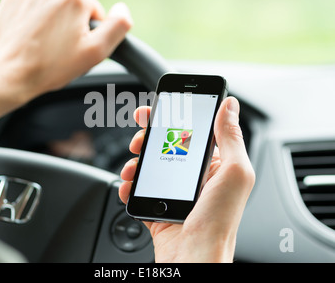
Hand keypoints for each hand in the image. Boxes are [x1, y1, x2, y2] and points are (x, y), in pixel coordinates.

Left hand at [0, 0, 131, 120]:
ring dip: (51, 23)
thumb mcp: (97, 51)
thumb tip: (122, 9)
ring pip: (50, 8)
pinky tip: (29, 39)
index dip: (89, 33)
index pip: (94, 12)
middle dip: (70, 26)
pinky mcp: (11, 1)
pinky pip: (30, 8)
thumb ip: (118, 26)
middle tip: (60, 49)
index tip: (77, 48)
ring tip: (43, 46)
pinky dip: (32, 21)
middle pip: (72, 8)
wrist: (11, 75)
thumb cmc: (53, 66)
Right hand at [119, 97, 254, 261]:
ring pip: (148, 165)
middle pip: (164, 146)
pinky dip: (129, 185)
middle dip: (147, 138)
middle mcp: (194, 176)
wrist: (194, 258)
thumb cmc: (219, 221)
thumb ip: (230, 137)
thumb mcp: (234, 172)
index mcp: (214, 165)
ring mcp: (174, 191)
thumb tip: (229, 105)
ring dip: (135, 162)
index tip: (157, 108)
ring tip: (132, 168)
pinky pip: (139, 188)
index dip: (173, 117)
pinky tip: (129, 185)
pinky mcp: (158, 205)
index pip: (191, 131)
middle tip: (139, 139)